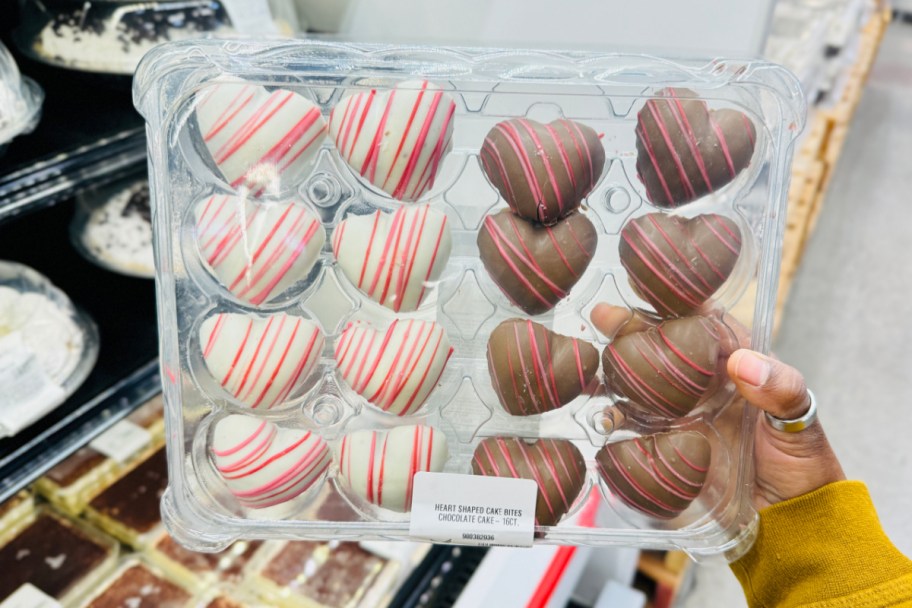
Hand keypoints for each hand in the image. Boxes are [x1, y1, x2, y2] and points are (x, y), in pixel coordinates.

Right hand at [590, 303, 844, 510]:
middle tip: (600, 316)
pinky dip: (611, 421)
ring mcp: (679, 415)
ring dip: (611, 373)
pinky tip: (598, 416)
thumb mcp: (800, 421)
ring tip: (587, 367)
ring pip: (637, 384)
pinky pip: (632, 428)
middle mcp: (700, 384)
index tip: (646, 285)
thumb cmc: (801, 464)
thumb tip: (744, 363)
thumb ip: (780, 388)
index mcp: (734, 363)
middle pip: (658, 347)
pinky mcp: (665, 447)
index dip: (673, 301)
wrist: (786, 523)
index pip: (700, 321)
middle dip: (627, 329)